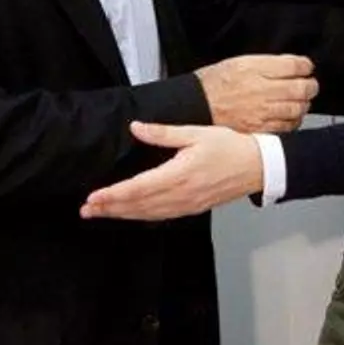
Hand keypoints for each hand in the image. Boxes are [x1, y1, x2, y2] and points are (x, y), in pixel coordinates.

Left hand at [80, 121, 261, 220]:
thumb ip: (164, 132)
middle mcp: (181, 194)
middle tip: (86, 209)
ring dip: (122, 215)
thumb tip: (136, 127)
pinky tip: (130, 214)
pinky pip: (161, 216)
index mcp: (180, 173)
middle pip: (138, 205)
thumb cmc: (229, 146)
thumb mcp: (197, 132)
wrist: (257, 166)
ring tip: (100, 213)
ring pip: (148, 214)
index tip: (93, 196)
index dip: (113, 194)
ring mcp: (187, 204)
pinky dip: (141, 216)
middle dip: (110, 208)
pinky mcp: (192, 208)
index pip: (139, 188)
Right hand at [196, 54, 317, 132]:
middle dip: (310, 86)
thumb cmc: (213, 84)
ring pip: (298, 108)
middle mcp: (261, 90)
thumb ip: (266, 64)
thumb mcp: (238, 62)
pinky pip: (287, 126)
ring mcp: (262, 112)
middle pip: (302, 88)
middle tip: (309, 85)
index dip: (305, 66)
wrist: (195, 106)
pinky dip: (293, 121)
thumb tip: (291, 65)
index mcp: (256, 69)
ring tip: (300, 101)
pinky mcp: (259, 129)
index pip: (296, 65)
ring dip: (303, 104)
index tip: (306, 68)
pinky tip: (289, 116)